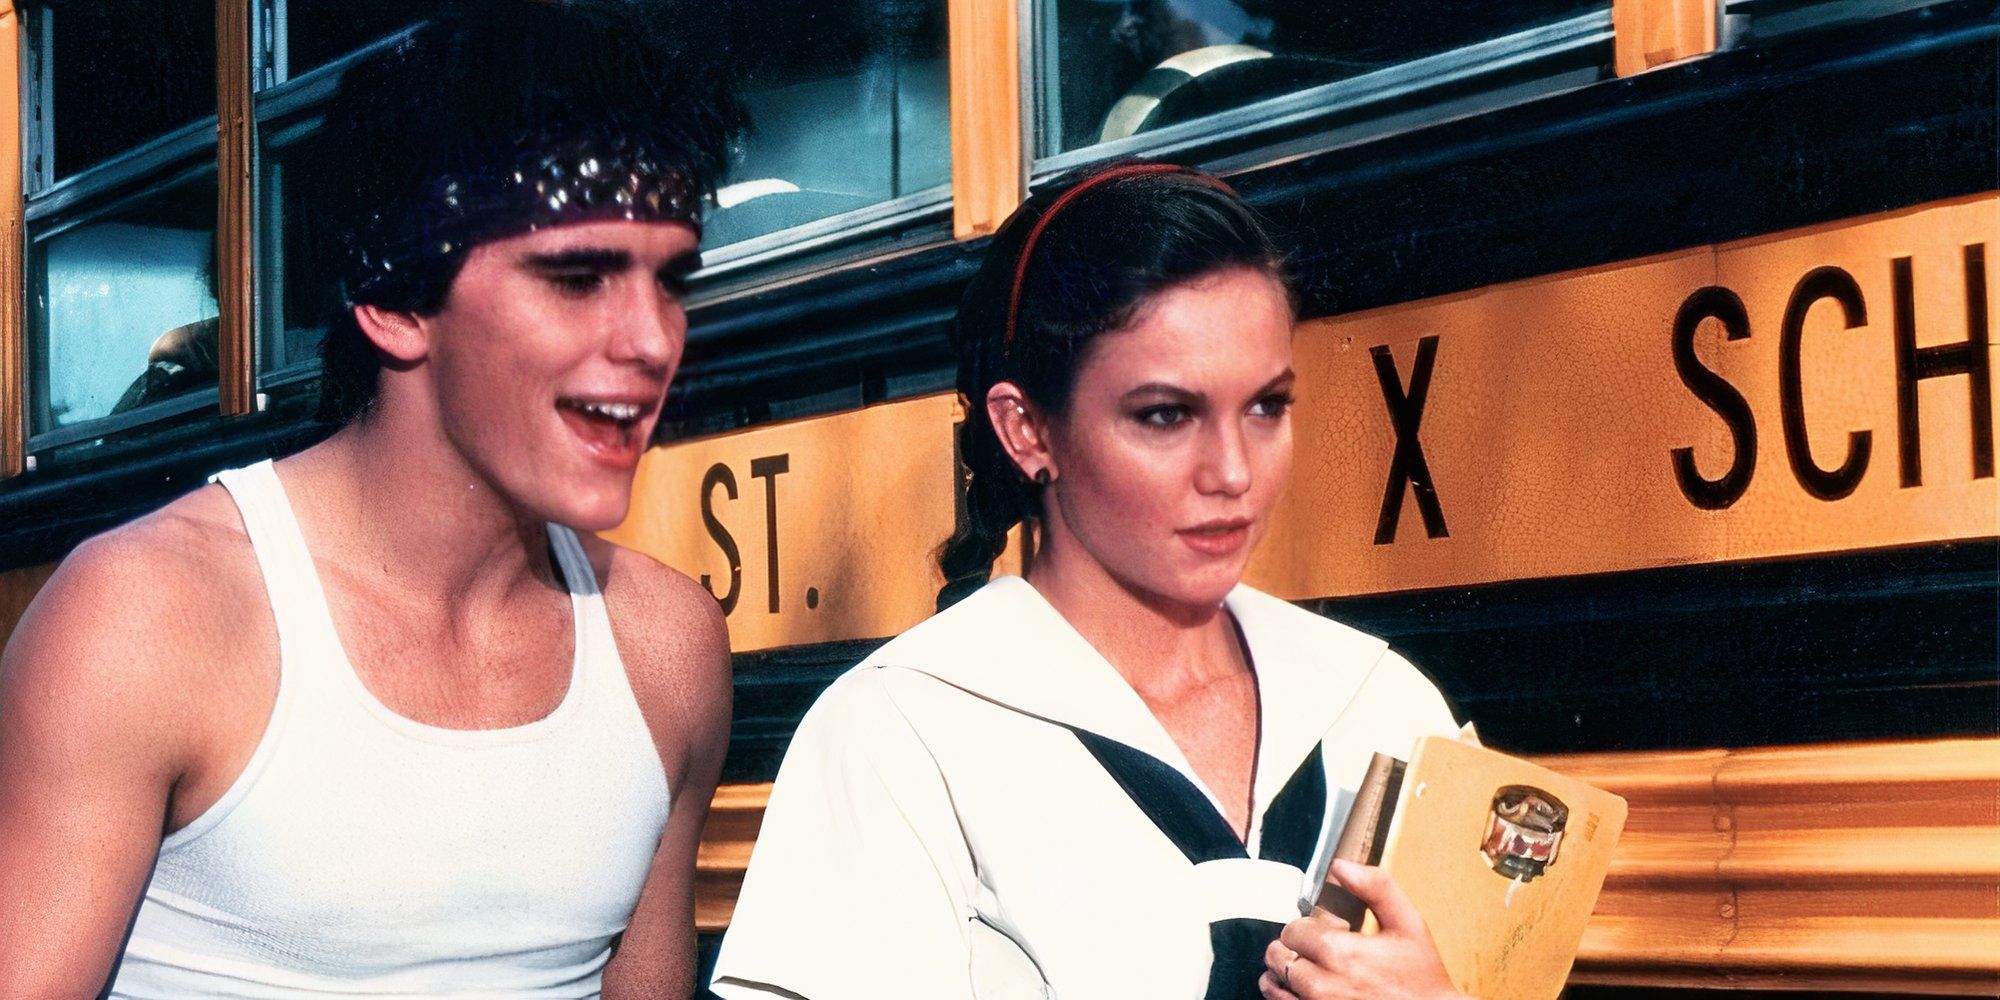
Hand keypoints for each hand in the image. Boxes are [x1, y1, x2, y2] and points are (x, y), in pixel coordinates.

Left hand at [1259, 859, 1464, 999]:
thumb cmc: (1420, 978)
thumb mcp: (1409, 924)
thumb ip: (1376, 887)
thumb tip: (1341, 866)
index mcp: (1340, 953)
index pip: (1292, 930)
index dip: (1307, 927)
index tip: (1324, 933)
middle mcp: (1321, 986)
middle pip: (1278, 956)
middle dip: (1294, 949)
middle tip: (1318, 952)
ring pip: (1273, 984)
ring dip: (1285, 974)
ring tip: (1312, 971)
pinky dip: (1287, 996)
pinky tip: (1308, 991)